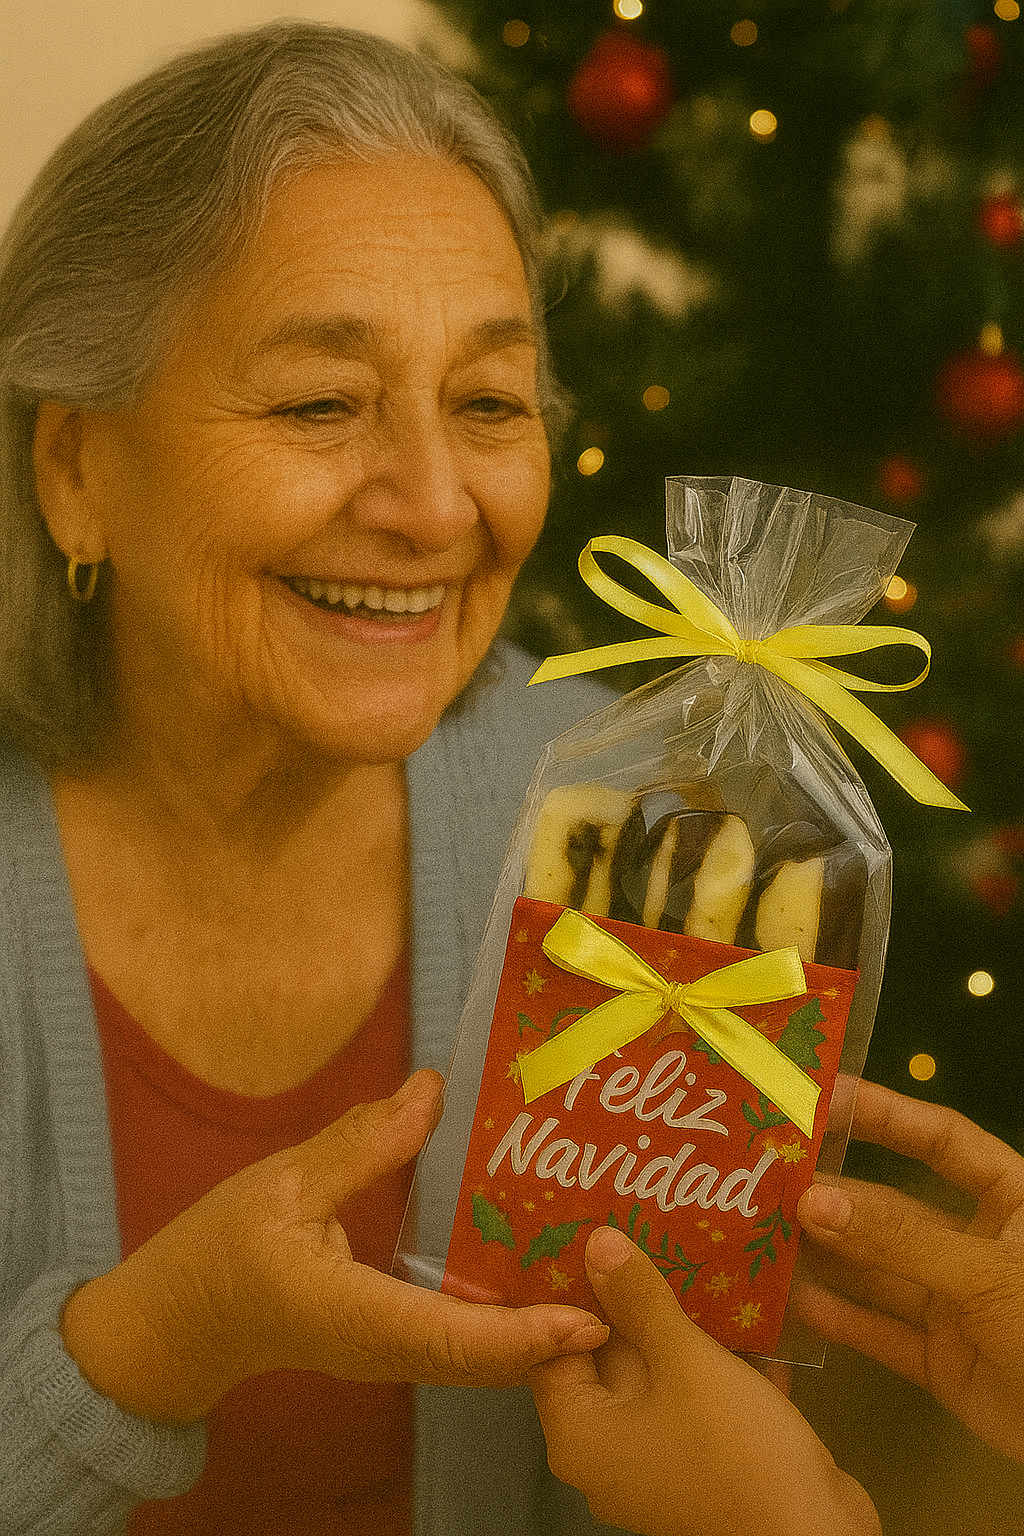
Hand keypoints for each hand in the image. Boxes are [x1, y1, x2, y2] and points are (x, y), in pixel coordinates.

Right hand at [61, 1070, 608, 1423]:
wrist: (180, 1323)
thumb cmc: (221, 1254)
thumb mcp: (283, 1187)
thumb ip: (359, 1144)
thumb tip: (430, 1091)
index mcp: (359, 1318)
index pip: (456, 1340)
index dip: (525, 1334)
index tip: (587, 1317)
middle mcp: (387, 1348)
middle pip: (487, 1360)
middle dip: (557, 1334)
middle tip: (622, 1281)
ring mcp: (391, 1352)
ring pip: (479, 1356)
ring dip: (539, 1327)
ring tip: (595, 1271)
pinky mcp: (391, 1340)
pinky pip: (460, 1341)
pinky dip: (507, 1319)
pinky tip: (534, 1269)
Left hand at [528, 1225, 878, 1535]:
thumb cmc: (735, 1452)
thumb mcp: (686, 1362)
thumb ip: (640, 1299)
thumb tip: (597, 1244)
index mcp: (580, 1433)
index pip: (551, 1345)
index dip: (568, 1287)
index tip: (583, 1229)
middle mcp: (606, 1452)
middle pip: (606, 1355)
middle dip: (630, 1295)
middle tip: (641, 1224)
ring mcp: (654, 1460)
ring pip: (657, 1371)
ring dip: (678, 1322)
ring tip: (689, 1248)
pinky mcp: (700, 1463)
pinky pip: (691, 1396)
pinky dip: (710, 1359)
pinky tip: (737, 1305)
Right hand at [796, 1080, 1023, 1465]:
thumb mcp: (987, 1276)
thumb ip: (899, 1242)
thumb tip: (812, 1203)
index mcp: (1013, 1202)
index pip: (942, 1140)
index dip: (885, 1115)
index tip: (821, 1098)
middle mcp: (979, 1246)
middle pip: (896, 1208)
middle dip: (836, 1196)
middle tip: (764, 1179)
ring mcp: (958, 1305)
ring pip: (880, 1271)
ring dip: (826, 1256)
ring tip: (760, 1233)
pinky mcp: (943, 1364)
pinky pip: (882, 1334)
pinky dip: (840, 1320)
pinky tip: (790, 1300)